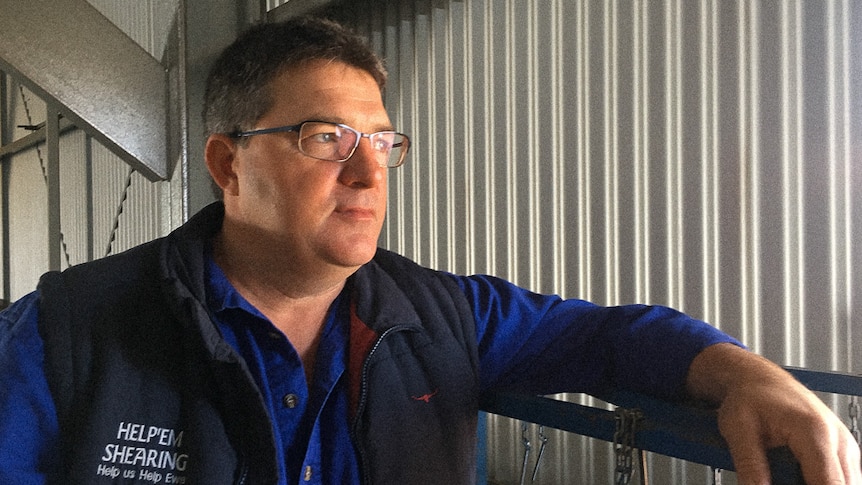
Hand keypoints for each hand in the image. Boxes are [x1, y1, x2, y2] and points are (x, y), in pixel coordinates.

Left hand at [687, 343, 860, 483]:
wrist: (758, 379)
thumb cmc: (749, 396)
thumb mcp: (738, 430)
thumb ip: (750, 466)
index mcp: (815, 432)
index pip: (829, 484)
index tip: (786, 484)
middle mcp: (839, 439)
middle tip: (777, 477)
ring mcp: (844, 445)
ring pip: (844, 484)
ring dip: (816, 484)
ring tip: (781, 470)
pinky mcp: (843, 452)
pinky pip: (840, 479)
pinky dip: (819, 481)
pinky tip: (794, 473)